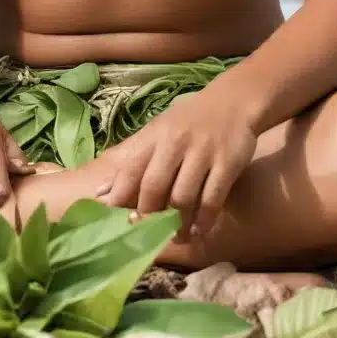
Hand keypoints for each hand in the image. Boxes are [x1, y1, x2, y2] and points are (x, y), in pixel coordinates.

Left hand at [95, 92, 256, 238]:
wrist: (233, 101)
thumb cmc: (189, 120)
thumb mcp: (159, 131)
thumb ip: (133, 161)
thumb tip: (102, 193)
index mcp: (154, 135)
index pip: (131, 168)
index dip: (121, 196)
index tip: (117, 220)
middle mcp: (175, 142)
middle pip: (154, 185)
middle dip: (148, 215)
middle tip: (148, 234)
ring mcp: (202, 152)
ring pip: (183, 197)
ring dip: (178, 224)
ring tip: (176, 237)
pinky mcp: (227, 164)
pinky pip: (212, 199)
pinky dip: (203, 220)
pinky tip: (198, 231)